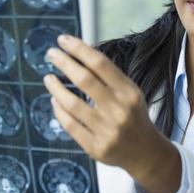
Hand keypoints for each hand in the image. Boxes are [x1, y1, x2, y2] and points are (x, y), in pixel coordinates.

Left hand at [42, 34, 181, 192]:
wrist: (144, 152)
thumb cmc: (132, 116)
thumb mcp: (129, 92)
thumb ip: (107, 77)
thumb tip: (76, 54)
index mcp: (129, 93)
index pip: (100, 64)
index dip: (79, 49)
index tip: (63, 40)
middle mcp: (119, 110)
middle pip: (84, 80)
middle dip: (64, 63)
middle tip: (51, 53)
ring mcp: (107, 131)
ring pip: (71, 103)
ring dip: (55, 87)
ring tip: (48, 78)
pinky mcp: (95, 147)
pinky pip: (69, 124)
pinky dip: (58, 109)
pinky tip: (55, 100)